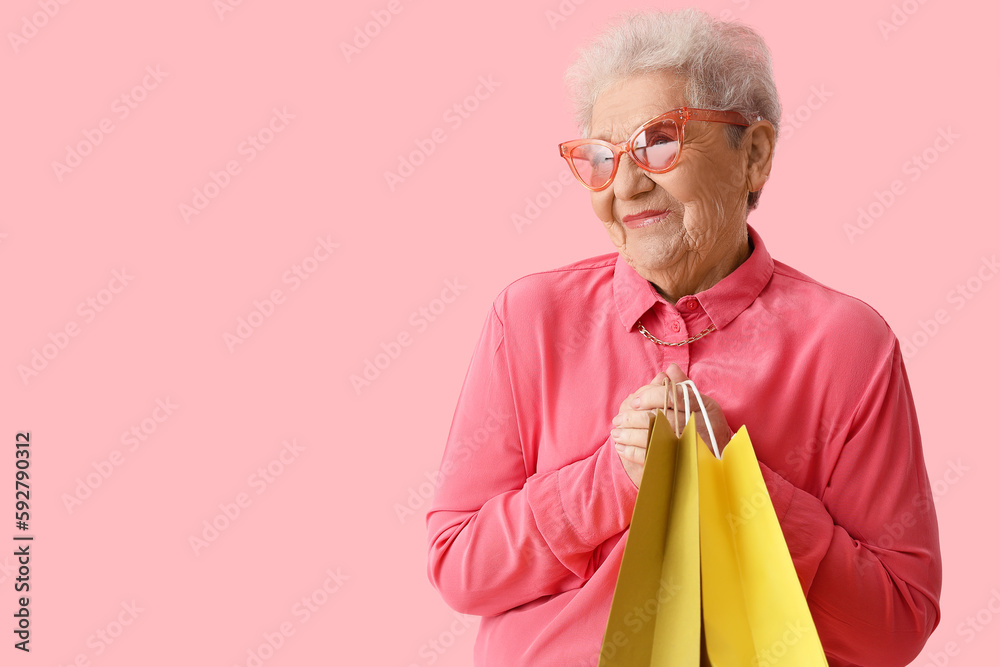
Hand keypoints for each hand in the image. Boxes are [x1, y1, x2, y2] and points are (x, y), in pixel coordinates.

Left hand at [611, 365, 731, 486]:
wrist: (722, 459)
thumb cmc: (707, 427)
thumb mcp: (701, 404)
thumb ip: (683, 387)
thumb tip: (669, 368)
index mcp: (702, 407)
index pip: (672, 396)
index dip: (650, 397)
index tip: (633, 402)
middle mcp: (698, 425)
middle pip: (660, 418)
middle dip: (634, 419)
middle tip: (617, 420)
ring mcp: (690, 446)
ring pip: (653, 438)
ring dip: (630, 436)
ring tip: (616, 434)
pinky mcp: (681, 463)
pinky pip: (653, 457)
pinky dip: (634, 453)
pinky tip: (622, 449)